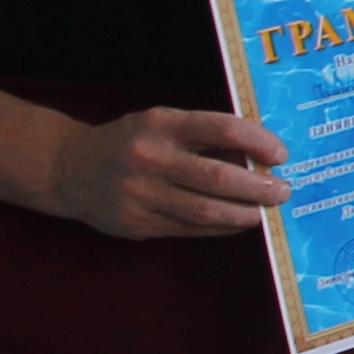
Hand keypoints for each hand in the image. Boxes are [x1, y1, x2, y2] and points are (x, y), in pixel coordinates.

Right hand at [48, 106, 289, 240]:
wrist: (69, 168)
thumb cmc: (132, 141)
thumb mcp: (164, 124)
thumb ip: (207, 136)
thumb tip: (263, 156)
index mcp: (161, 124)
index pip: (221, 128)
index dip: (258, 141)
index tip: (281, 154)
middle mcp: (150, 158)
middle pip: (217, 177)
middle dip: (259, 187)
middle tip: (284, 191)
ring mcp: (141, 194)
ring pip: (205, 210)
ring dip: (245, 214)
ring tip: (266, 211)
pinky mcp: (137, 223)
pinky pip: (190, 229)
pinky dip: (222, 227)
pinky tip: (239, 222)